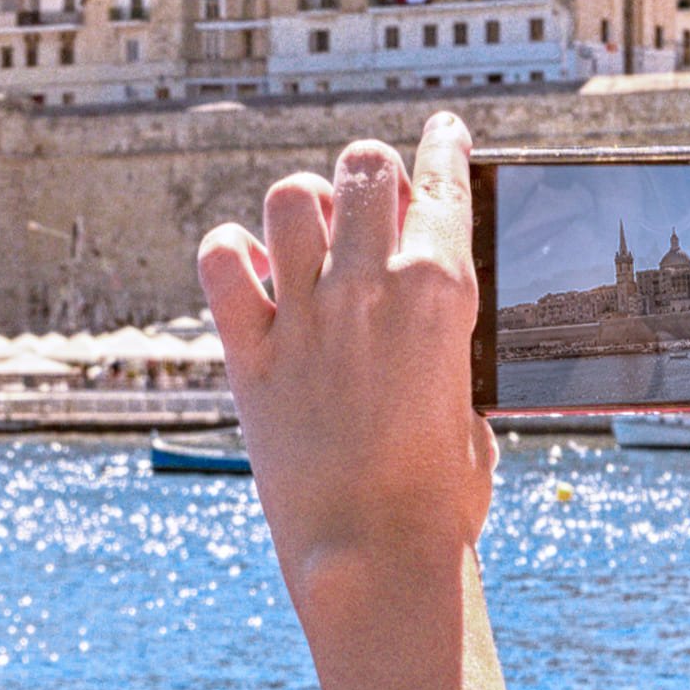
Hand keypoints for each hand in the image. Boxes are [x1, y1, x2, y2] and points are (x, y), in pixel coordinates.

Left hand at [203, 115, 496, 609]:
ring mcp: (304, 317)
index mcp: (441, 292)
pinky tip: (249, 273)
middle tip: (370, 202)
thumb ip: (446, 338)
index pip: (442, 181)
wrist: (374, 556)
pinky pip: (219, 263)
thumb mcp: (470, 397)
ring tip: (310, 236)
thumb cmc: (440, 495)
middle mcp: (368, 289)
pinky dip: (230, 255)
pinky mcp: (251, 355)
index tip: (441, 132)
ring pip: (288, 198)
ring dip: (303, 205)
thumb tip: (430, 308)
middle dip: (370, 173)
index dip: (443, 145)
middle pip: (362, 168)